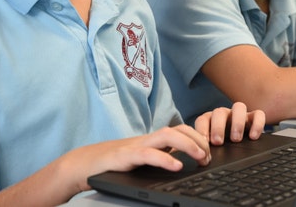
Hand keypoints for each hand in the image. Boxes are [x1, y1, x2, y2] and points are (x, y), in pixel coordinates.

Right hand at [71, 124, 211, 189]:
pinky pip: (148, 154)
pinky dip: (164, 159)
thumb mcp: (143, 159)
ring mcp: (136, 145)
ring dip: (187, 145)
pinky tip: (176, 166)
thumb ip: (160, 157)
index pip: (181, 129)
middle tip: (208, 156)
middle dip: (198, 139)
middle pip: (178, 128)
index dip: (198, 137)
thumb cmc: (115, 163)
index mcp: (153, 140)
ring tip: (200, 157)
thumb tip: (183, 163)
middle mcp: (147, 139)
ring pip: (166, 136)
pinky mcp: (125, 156)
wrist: (85, 164)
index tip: (210, 152)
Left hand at [193, 102, 265, 145]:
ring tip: (236, 139)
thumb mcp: (214, 146)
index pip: (202, 120)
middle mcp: (224, 115)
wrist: (239, 143)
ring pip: (239, 107)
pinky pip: (258, 114)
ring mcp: (239, 114)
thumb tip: (202, 159)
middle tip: (218, 142)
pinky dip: (257, 124)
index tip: (205, 142)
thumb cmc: (223, 144)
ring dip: (237, 123)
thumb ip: (208, 148)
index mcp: (210, 120)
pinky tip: (253, 137)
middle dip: (218, 127)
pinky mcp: (254, 117)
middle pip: (219, 112)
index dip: (202, 129)